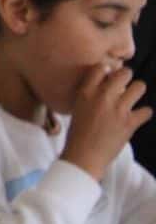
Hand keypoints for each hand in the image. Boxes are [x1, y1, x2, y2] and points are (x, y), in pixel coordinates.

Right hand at [63, 64, 150, 180]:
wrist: (84, 156)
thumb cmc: (77, 135)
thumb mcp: (77, 109)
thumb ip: (90, 96)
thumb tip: (104, 87)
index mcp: (86, 92)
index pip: (101, 67)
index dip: (108, 70)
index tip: (109, 76)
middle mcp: (103, 97)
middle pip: (124, 73)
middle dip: (127, 78)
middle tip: (124, 86)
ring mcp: (118, 109)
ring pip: (139, 87)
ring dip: (137, 92)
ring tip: (132, 99)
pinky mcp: (130, 123)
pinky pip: (147, 111)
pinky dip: (143, 115)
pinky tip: (137, 118)